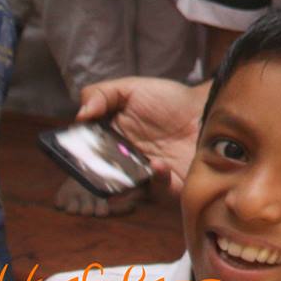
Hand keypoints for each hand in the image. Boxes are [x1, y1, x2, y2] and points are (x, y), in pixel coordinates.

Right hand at [75, 78, 204, 193]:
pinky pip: (157, 192)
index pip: (85, 157)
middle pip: (101, 178)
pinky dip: (156, 181)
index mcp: (110, 142)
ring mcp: (145, 177)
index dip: (78, 158)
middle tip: (102, 167)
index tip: (75, 154)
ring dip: (126, 183)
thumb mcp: (131, 88)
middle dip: (98, 177)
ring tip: (138, 164)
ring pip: (125, 191)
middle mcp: (123, 164)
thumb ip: (101, 95)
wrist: (206, 108)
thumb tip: (80, 115)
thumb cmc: (167, 99)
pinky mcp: (168, 187)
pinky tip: (160, 166)